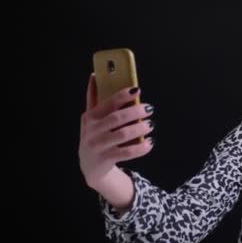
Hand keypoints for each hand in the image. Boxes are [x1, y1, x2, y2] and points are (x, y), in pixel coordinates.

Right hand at [78, 73, 154, 188]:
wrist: (91, 167)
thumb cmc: (95, 136)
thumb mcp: (92, 118)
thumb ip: (94, 98)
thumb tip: (95, 75)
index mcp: (89, 117)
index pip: (107, 103)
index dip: (122, 95)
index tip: (137, 90)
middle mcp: (91, 131)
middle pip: (117, 118)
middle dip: (135, 112)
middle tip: (149, 108)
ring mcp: (98, 146)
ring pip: (122, 135)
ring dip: (140, 128)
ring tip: (150, 125)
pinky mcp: (105, 159)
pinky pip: (126, 153)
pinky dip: (140, 147)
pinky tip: (149, 142)